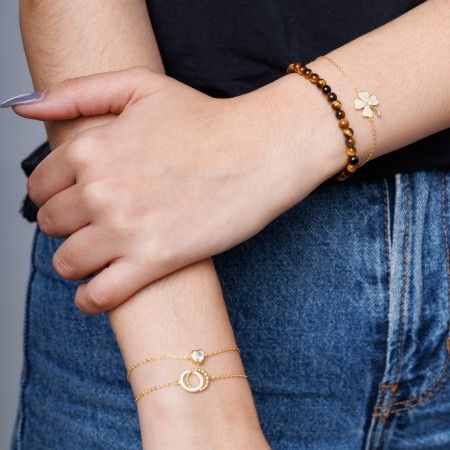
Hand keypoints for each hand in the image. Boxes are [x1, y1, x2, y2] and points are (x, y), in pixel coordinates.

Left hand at [13, 66, 342, 313]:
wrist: (259, 151)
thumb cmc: (207, 119)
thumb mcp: (141, 86)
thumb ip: (78, 92)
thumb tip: (24, 109)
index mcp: (92, 149)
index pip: (40, 185)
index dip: (53, 194)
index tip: (73, 201)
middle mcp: (101, 190)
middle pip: (51, 224)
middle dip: (66, 226)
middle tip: (92, 225)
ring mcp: (126, 229)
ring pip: (67, 261)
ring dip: (75, 262)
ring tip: (96, 256)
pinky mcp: (155, 260)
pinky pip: (99, 295)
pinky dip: (90, 299)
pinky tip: (96, 292)